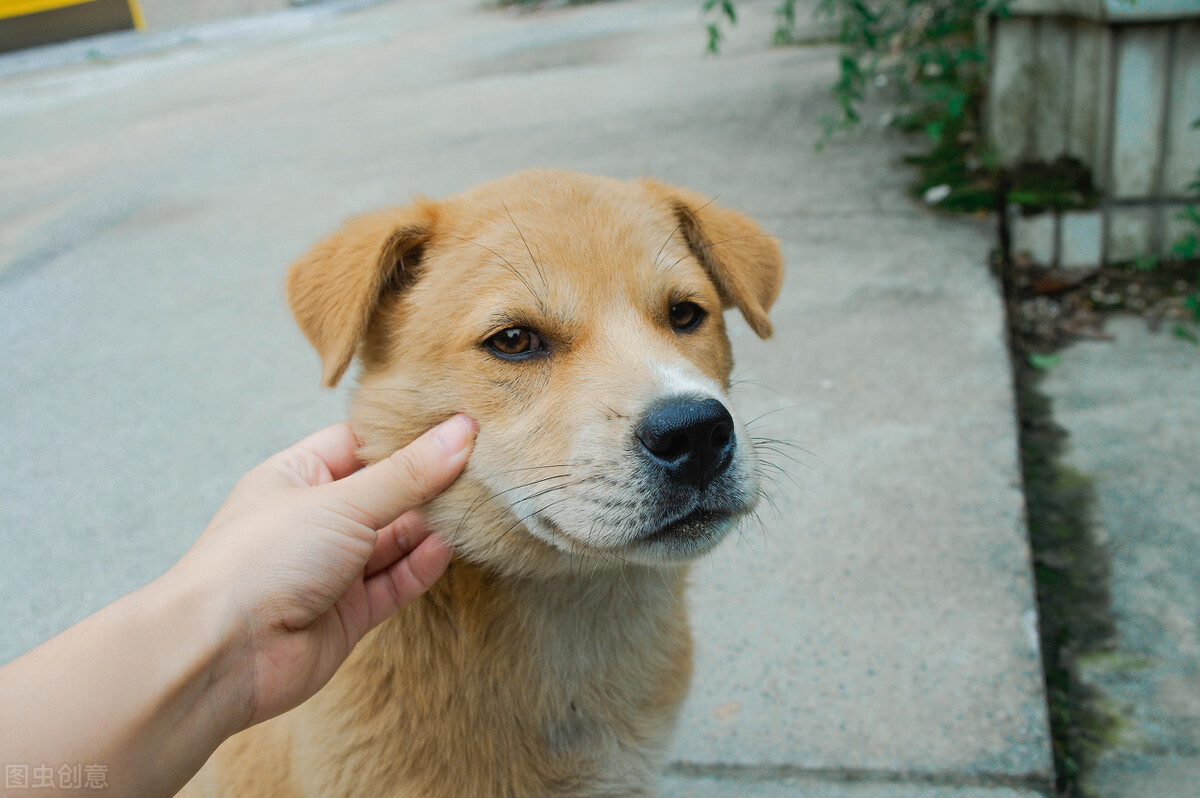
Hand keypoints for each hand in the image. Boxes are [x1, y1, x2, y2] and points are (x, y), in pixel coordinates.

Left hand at [176, 414, 475, 727]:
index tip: (459, 421)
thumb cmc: (260, 559)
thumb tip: (462, 433)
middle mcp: (315, 519)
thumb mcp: (341, 502)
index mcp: (297, 476)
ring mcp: (331, 568)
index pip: (361, 442)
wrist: (221, 654)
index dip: (406, 433)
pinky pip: (395, 581)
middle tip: (482, 462)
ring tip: (476, 502)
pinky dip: (421, 565)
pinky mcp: (348, 612)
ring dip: (431, 525)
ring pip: (394, 539)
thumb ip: (408, 474)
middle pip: (385, 491)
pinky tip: (447, 547)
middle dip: (428, 481)